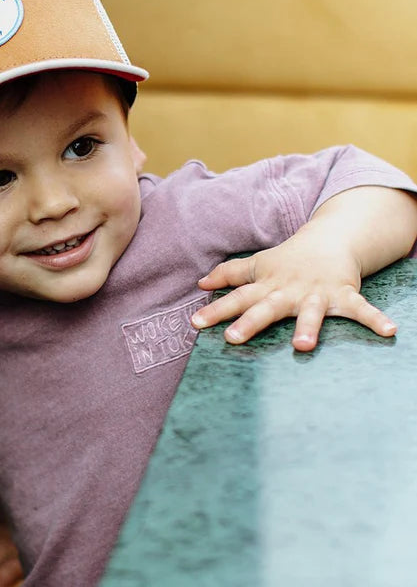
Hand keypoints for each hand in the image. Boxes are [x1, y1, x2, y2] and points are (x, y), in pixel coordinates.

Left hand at [190, 234, 396, 351]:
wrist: (328, 240)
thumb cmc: (288, 259)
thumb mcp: (257, 266)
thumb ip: (230, 274)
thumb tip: (201, 283)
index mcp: (266, 286)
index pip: (237, 298)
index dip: (216, 311)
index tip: (196, 324)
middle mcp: (288, 291)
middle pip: (266, 308)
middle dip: (251, 322)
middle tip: (234, 338)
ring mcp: (316, 293)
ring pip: (310, 313)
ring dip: (308, 328)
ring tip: (303, 346)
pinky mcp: (342, 294)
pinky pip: (360, 309)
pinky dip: (375, 319)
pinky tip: (389, 331)